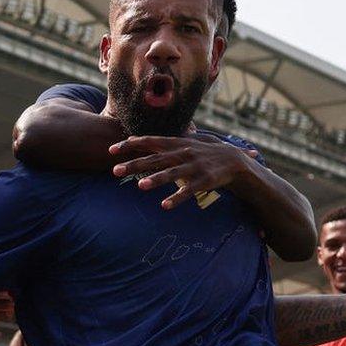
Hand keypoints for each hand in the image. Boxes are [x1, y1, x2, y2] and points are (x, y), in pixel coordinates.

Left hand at [109, 134, 257, 209]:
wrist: (234, 161)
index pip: (149, 141)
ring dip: (156, 179)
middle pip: (155, 158)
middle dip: (135, 164)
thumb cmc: (204, 153)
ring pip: (172, 173)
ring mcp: (194, 166)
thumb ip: (161, 143)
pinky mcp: (204, 180)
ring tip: (140, 186)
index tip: (111, 150)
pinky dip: (177, 198)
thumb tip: (137, 139)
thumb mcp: (183, 143)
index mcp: (176, 143)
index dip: (129, 145)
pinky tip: (165, 206)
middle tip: (115, 170)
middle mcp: (183, 153)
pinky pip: (189, 190)